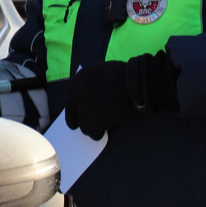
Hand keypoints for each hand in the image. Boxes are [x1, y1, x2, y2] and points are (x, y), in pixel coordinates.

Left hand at [65, 52, 179, 138]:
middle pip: (70, 110)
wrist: (135, 81)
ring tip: (97, 129)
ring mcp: (85, 105)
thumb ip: (94, 83)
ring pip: (81, 123)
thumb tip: (92, 97)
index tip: (78, 109)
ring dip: (88, 127)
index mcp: (81, 77)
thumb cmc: (126, 76)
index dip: (75, 104)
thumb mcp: (104, 72)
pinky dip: (96, 134)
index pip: (70, 94)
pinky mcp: (94, 118)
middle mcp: (78, 91)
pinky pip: (91, 131)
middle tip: (78, 125)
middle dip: (74, 119)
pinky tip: (102, 133)